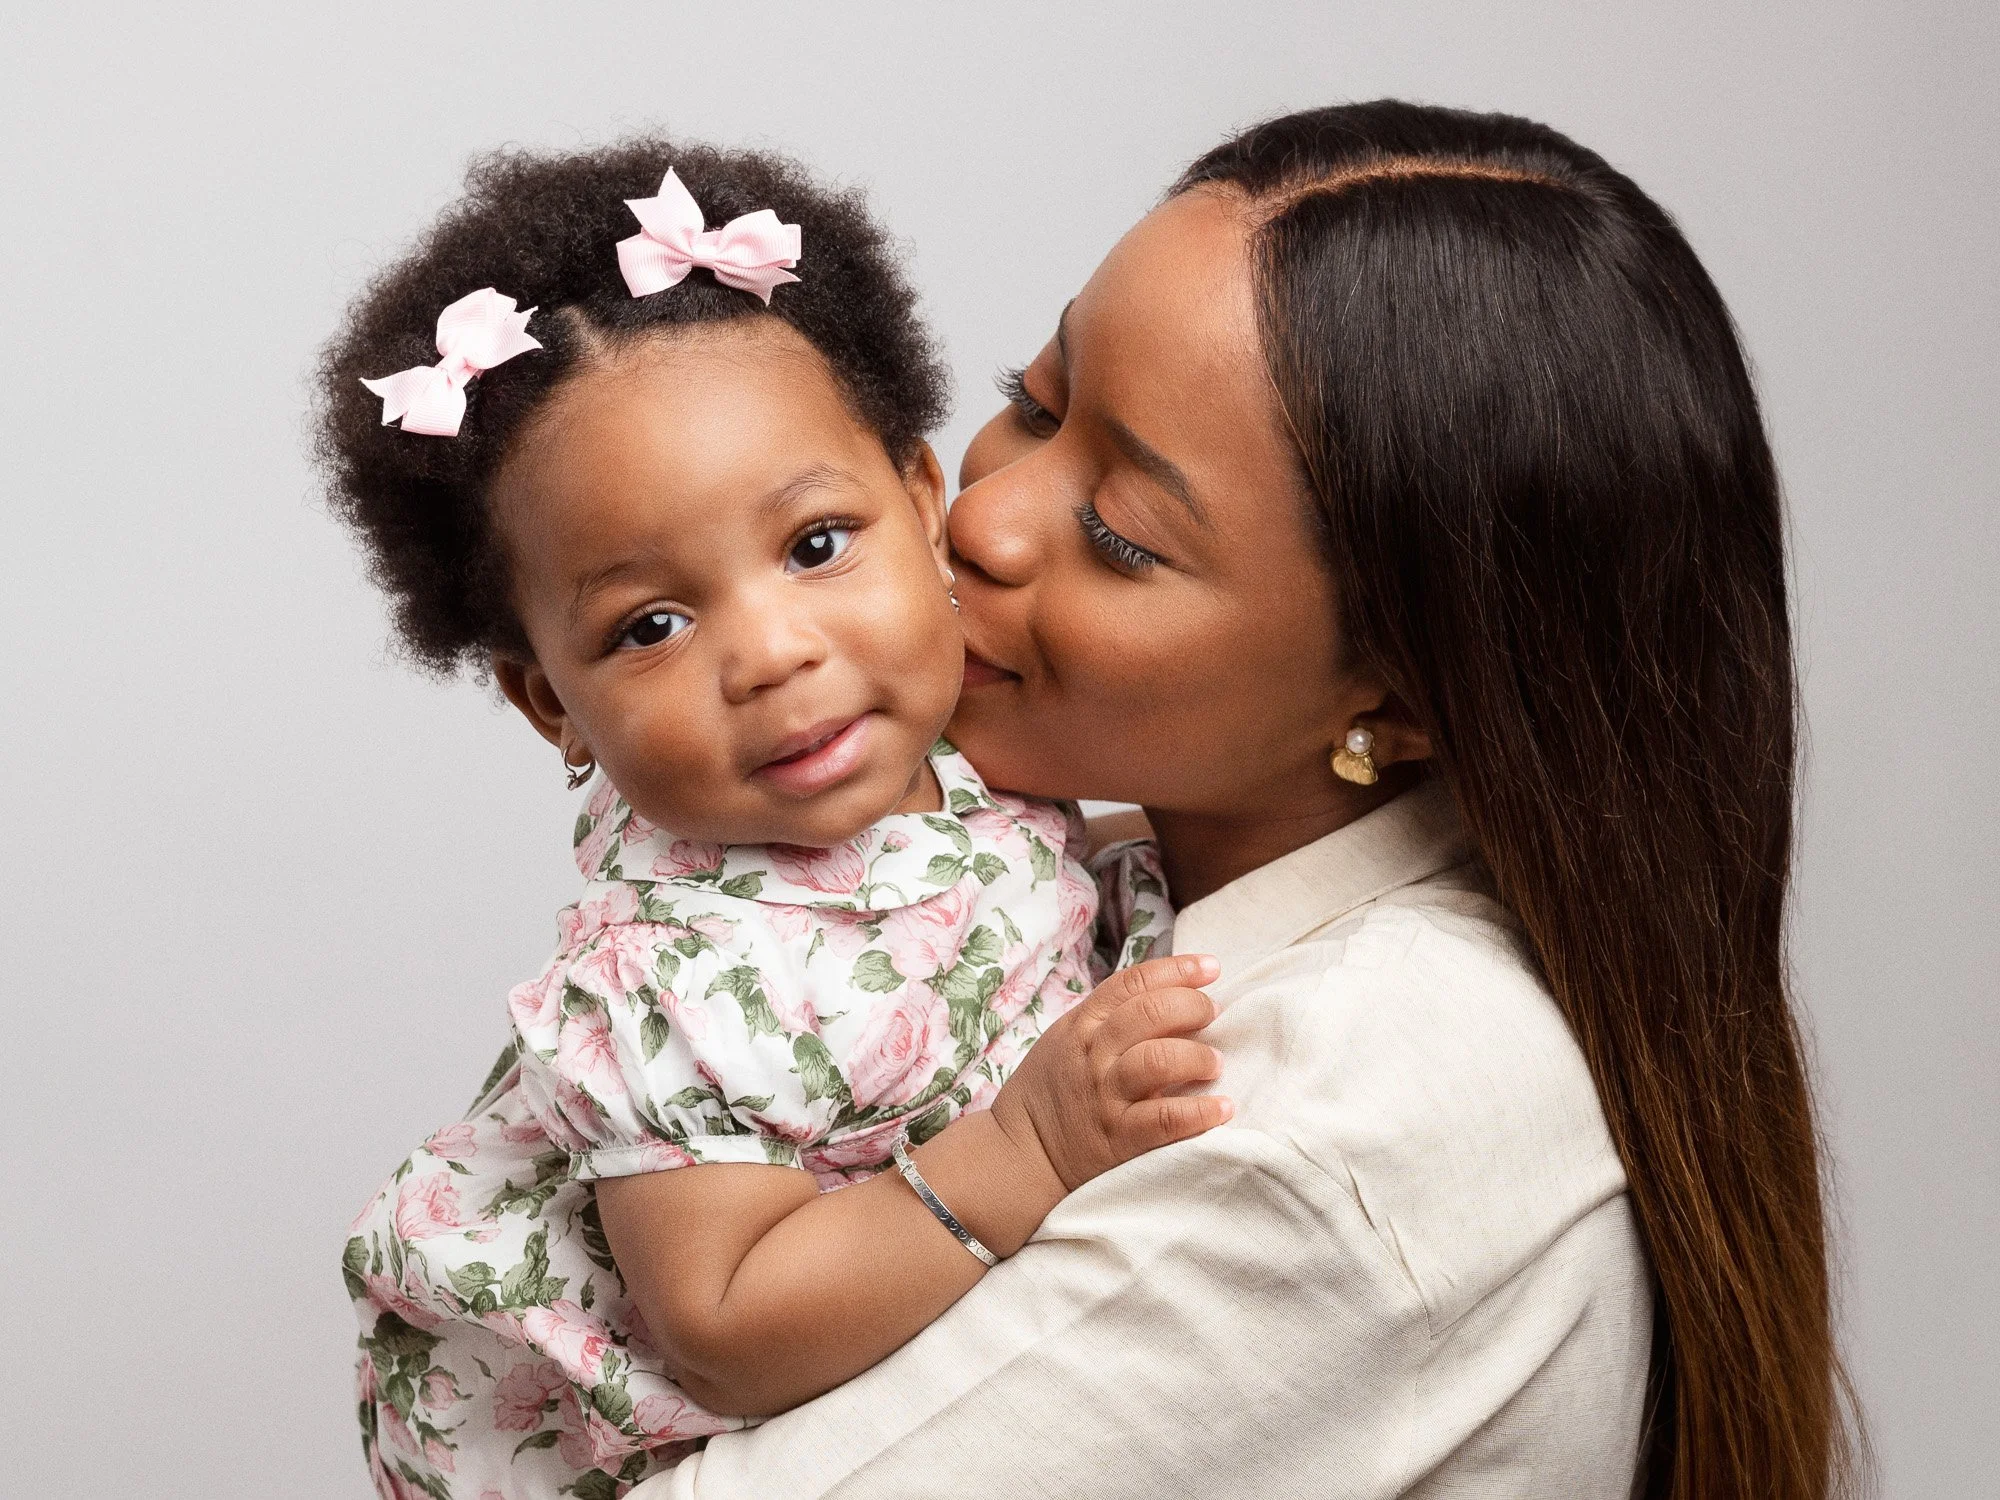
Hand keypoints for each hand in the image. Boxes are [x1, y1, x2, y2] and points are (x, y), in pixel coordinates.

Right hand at [992, 953, 1230, 1192]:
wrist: (1022, 1152)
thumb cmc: (1052, 1091)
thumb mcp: (1067, 1039)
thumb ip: (1109, 1018)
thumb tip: (1170, 998)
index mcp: (1083, 1023)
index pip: (1134, 981)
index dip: (1179, 969)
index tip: (1211, 968)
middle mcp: (1095, 1054)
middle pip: (1152, 1012)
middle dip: (1195, 1006)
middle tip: (1213, 1015)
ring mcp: (1106, 1095)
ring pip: (1161, 1060)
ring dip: (1199, 1056)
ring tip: (1214, 1063)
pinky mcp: (1120, 1137)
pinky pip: (1167, 1119)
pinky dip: (1201, 1112)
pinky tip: (1222, 1107)